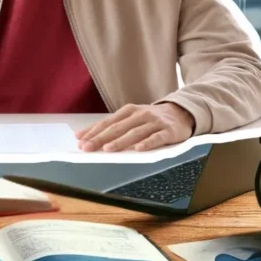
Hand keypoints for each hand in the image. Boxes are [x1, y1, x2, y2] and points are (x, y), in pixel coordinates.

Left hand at [75, 102, 194, 152]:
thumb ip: (114, 127)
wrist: (180, 112)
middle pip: (117, 128)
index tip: (79, 140)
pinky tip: (139, 149)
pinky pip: (156, 138)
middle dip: (100, 138)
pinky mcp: (168, 131)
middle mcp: (140, 114)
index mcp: (128, 111)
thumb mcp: (132, 118)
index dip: (93, 131)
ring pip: (134, 133)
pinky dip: (147, 143)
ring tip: (108, 149)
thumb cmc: (150, 119)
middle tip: (87, 147)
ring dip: (120, 141)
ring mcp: (154, 122)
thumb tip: (87, 136)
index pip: (107, 122)